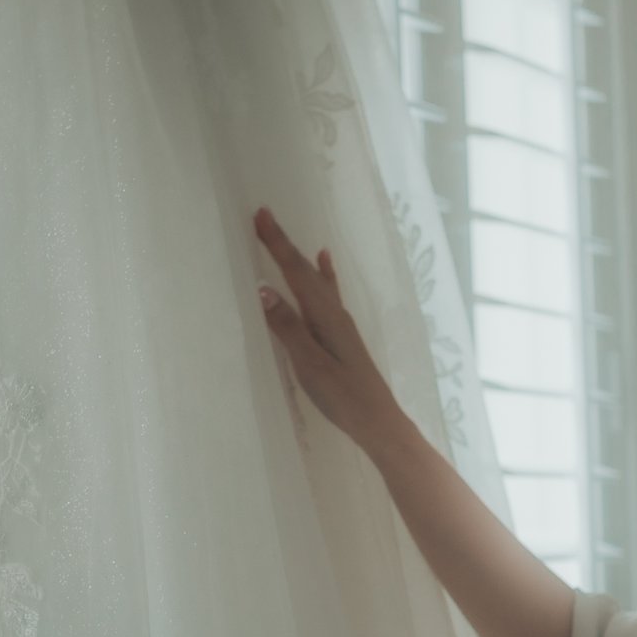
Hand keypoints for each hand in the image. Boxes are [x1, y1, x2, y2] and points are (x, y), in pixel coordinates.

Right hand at [253, 206, 407, 451]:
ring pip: (316, 279)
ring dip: (298, 257)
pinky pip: (329, 293)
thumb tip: (263, 288)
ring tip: (284, 235)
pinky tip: (325, 262)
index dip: (276, 244)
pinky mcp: (342, 334)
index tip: (259, 215)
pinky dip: (324, 273)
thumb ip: (288, 327)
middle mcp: (334, 312)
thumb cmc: (342, 396)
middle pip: (304, 270)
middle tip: (262, 218)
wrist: (377, 420)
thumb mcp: (309, 364)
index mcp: (325, 316)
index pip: (295, 272)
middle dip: (283, 245)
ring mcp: (340, 322)